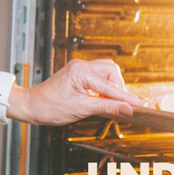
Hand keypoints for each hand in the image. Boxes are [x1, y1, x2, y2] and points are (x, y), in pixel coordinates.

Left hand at [9, 59, 144, 125]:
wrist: (32, 105)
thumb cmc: (50, 107)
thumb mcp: (82, 109)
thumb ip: (107, 107)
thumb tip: (128, 108)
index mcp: (80, 71)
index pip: (110, 86)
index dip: (126, 97)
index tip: (141, 105)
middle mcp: (81, 65)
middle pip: (112, 72)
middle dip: (119, 89)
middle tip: (122, 105)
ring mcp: (79, 67)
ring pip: (107, 72)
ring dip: (112, 87)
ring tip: (111, 103)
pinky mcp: (78, 73)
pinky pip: (98, 76)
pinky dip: (104, 87)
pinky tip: (103, 99)